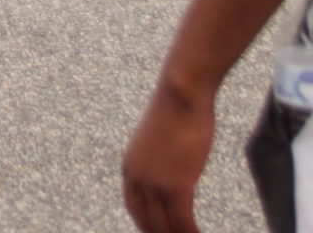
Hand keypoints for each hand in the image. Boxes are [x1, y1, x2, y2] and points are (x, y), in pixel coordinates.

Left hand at [121, 86, 213, 232]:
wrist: (181, 93)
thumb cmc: (177, 111)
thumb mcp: (160, 142)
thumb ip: (161, 162)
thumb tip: (173, 171)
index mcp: (129, 169)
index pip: (135, 211)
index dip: (149, 227)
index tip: (162, 232)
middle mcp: (136, 179)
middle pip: (148, 224)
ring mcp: (154, 184)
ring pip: (166, 227)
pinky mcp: (175, 185)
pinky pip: (183, 222)